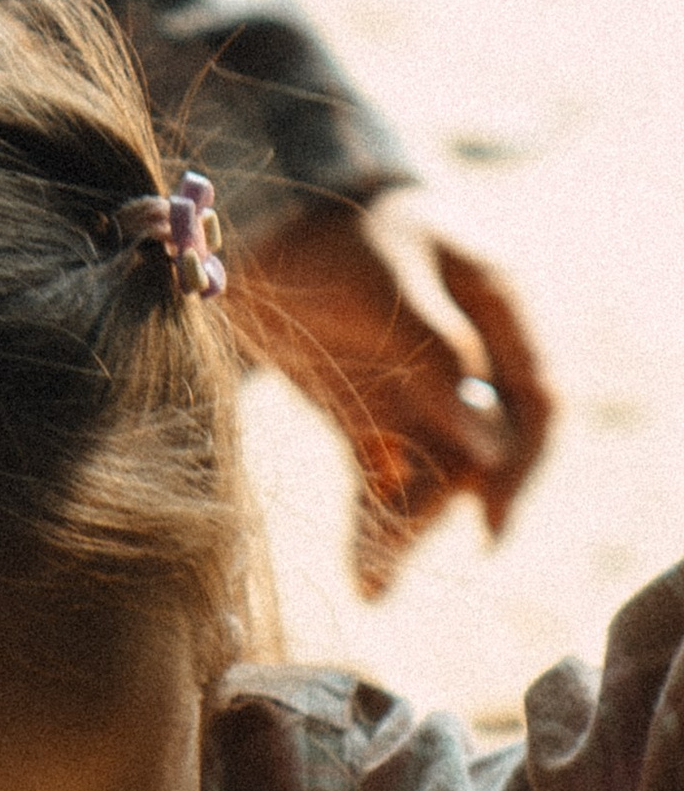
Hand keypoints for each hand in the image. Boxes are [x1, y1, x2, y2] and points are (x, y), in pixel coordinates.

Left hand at [231, 190, 553, 596]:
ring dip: (405, 526)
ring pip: (428, 469)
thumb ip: (436, 360)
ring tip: (371, 583)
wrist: (255, 207)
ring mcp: (416, 385)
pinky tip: (365, 574)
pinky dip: (373, 521)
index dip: (522, 464)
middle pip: (478, 447)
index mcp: (495, 308)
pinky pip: (382, 475)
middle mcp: (466, 356)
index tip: (492, 521)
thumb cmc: (331, 229)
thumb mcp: (382, 286)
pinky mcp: (366, 408)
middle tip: (393, 555)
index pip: (534, 400)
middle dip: (442, 505)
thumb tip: (492, 447)